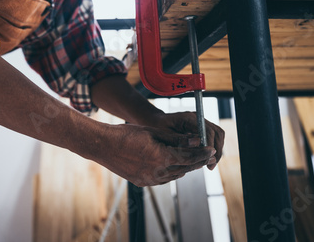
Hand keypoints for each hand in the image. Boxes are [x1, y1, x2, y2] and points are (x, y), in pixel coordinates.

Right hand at [95, 123, 216, 186]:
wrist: (103, 145)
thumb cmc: (126, 134)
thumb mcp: (153, 132)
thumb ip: (175, 139)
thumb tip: (195, 141)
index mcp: (161, 158)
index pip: (189, 157)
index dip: (201, 154)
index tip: (210, 150)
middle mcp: (157, 172)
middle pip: (184, 168)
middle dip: (196, 161)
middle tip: (204, 155)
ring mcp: (149, 179)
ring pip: (174, 176)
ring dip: (183, 168)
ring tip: (189, 160)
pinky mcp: (141, 182)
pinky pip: (162, 180)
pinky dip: (170, 173)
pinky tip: (172, 166)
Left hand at [145, 111, 224, 169]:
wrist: (154, 121)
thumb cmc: (157, 128)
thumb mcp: (166, 137)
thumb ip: (181, 143)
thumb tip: (197, 151)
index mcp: (189, 118)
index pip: (208, 131)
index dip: (211, 147)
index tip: (208, 160)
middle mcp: (197, 118)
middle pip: (217, 132)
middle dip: (216, 150)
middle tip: (211, 165)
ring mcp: (200, 122)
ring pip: (217, 134)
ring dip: (216, 149)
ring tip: (210, 164)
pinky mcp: (200, 128)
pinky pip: (212, 137)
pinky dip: (212, 148)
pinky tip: (205, 158)